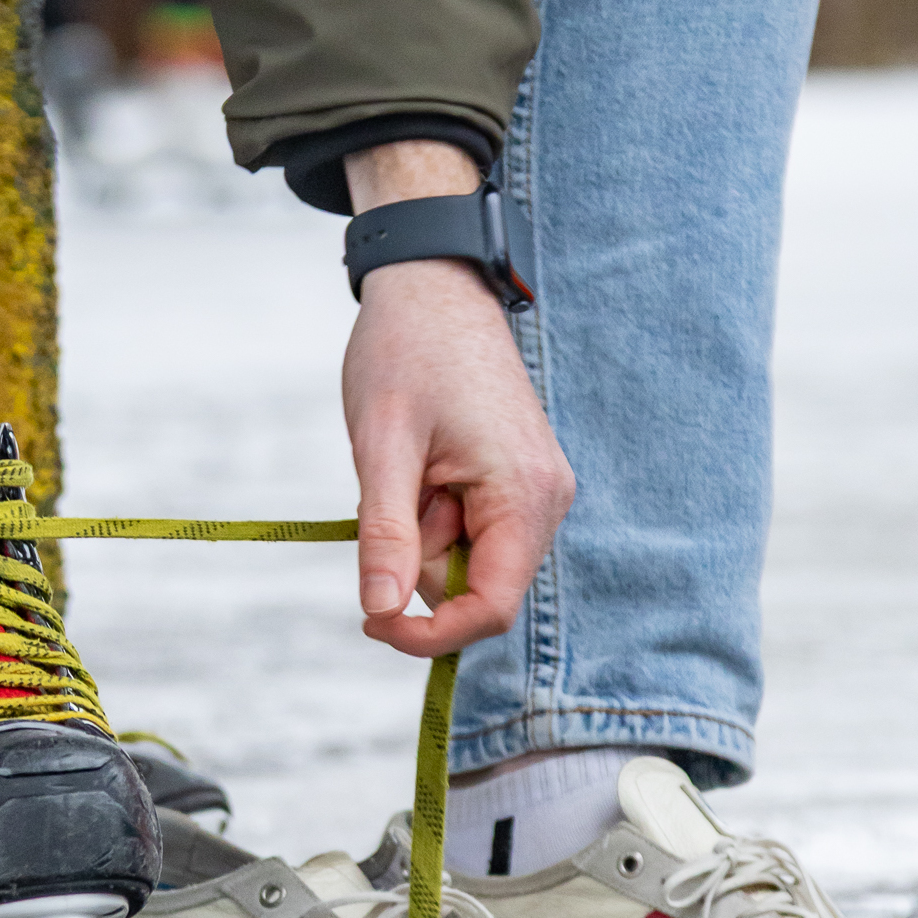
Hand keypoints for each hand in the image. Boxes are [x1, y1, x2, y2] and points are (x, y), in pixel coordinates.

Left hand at [342, 143, 574, 658]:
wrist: (433, 283)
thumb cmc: (407, 352)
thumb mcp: (382, 447)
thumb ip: (387, 535)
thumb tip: (382, 612)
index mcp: (525, 495)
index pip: (492, 607)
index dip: (431, 634)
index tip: (372, 624)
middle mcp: (545, 500)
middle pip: (477, 588)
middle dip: (421, 559)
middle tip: (394, 487)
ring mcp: (534, 491)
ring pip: (467, 561)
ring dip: (422, 533)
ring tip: (409, 462)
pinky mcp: (515, 483)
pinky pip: (468, 530)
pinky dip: (431, 514)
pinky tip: (423, 462)